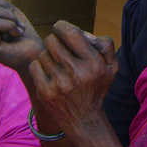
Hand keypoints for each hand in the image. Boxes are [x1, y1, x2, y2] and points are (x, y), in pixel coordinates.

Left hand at [30, 21, 117, 135]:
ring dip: (49, 56)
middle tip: (60, 49)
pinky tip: (49, 73)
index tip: (61, 29)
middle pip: (52, 41)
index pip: (71, 33)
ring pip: (43, 54)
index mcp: (93, 63)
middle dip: (55, 41)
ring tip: (57, 65)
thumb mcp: (112, 66)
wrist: (84, 119)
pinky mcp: (45, 92)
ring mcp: (59, 83)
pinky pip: (34, 66)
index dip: (62, 26)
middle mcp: (76, 72)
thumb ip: (105, 44)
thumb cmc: (96, 87)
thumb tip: (84, 33)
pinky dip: (40, 67)